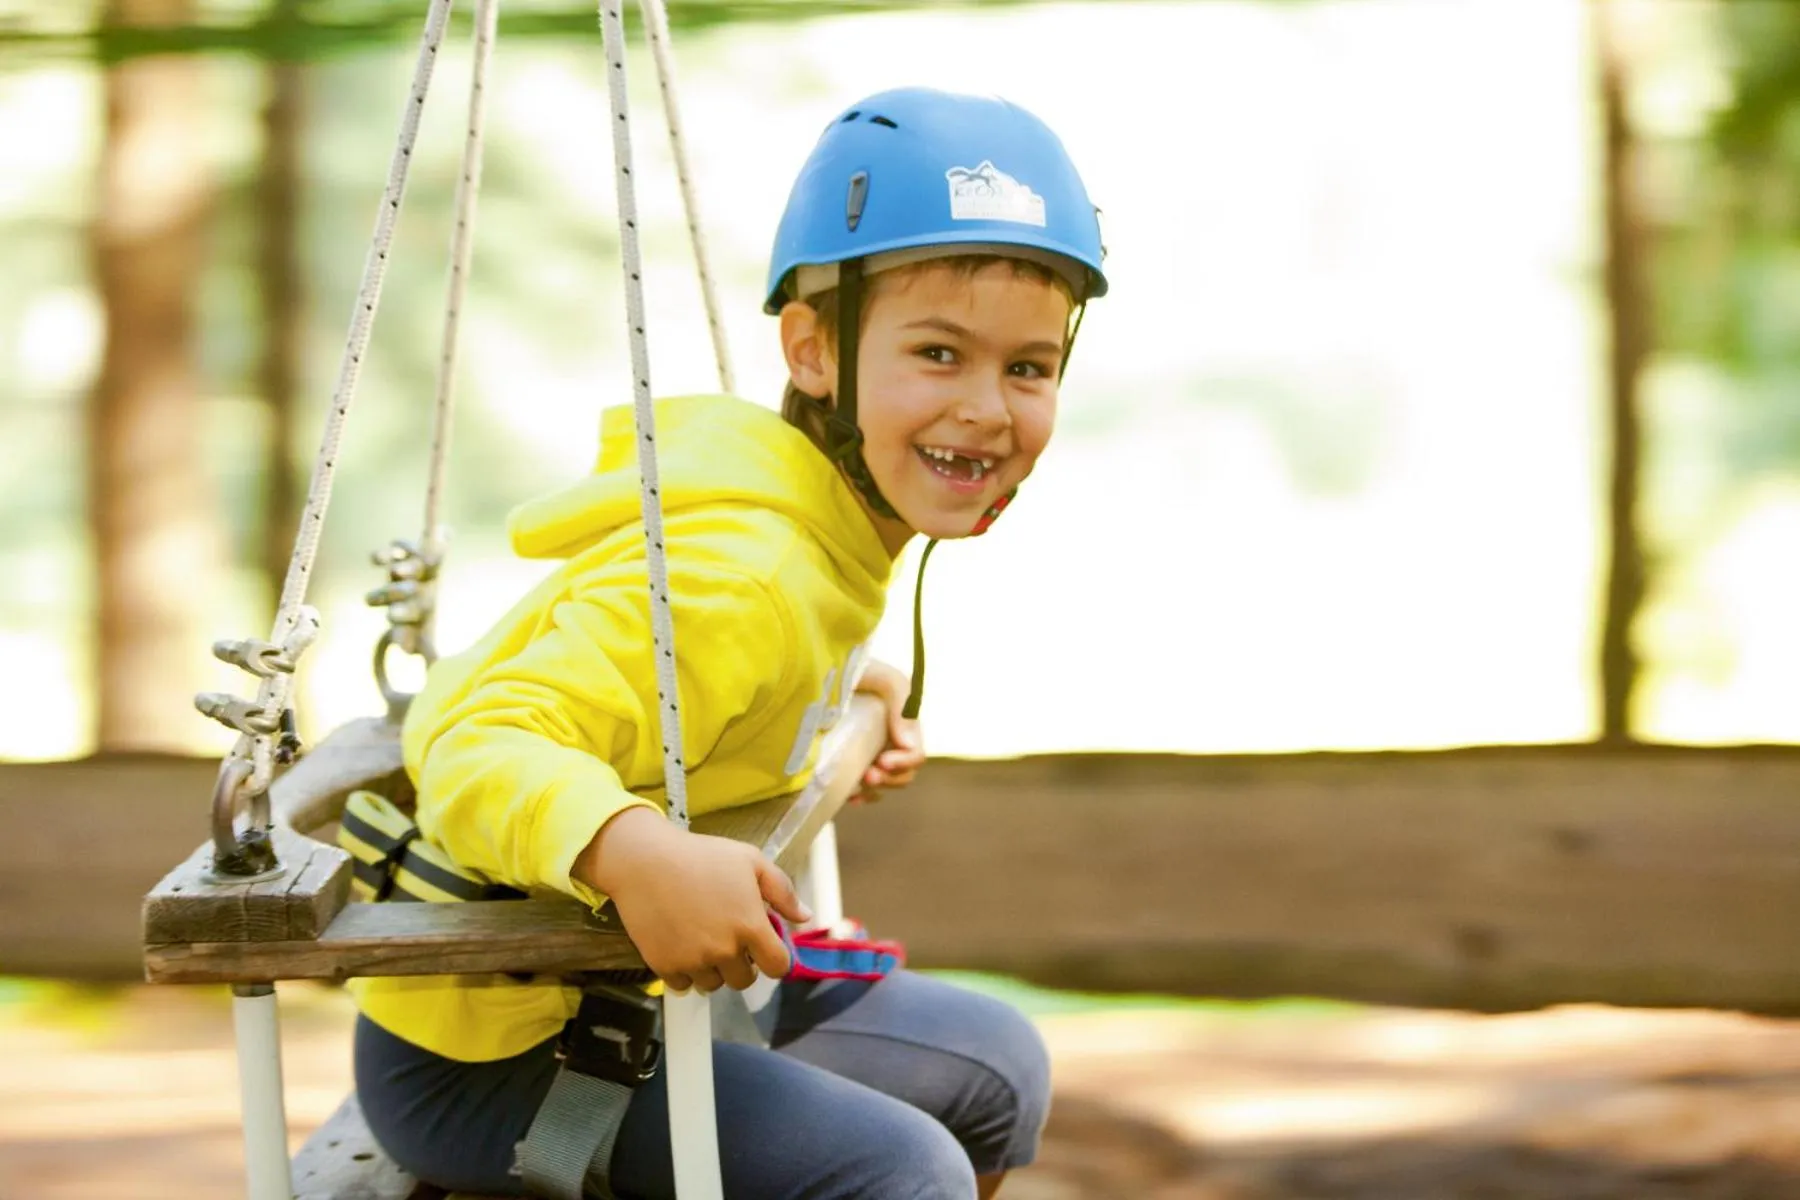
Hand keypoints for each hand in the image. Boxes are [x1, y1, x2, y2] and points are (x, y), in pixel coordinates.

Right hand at [573, 807, 810, 992]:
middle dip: (742, 964)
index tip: (764, 948)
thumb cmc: (701, 856)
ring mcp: (693, 961)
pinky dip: (685, 972)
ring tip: (702, 938)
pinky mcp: (664, 966)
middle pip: (744, 981)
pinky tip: (681, 945)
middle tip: (728, 937)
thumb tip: (805, 916)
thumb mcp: (750, 860)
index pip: (778, 967)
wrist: (644, 861)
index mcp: (750, 927)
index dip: (775, 959)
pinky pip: (683, 985)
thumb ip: (782, 891)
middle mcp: (724, 951)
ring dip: (712, 969)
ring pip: (713, 984)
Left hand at [850, 658, 925, 804]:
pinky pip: (861, 786)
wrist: (809, 665)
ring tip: (855, 789)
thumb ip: (901, 698)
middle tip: (867, 776)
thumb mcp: (878, 674)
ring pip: (882, 783)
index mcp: (902, 720)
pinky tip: (848, 797)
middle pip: (902, 774)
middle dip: (889, 779)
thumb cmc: (846, 665)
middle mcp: (888, 737)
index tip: (882, 762)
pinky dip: (859, 795)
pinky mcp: (846, 758)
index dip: (904, 763)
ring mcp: (867, 749)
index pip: (914, 753)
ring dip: (874, 791)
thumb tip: (909, 743)